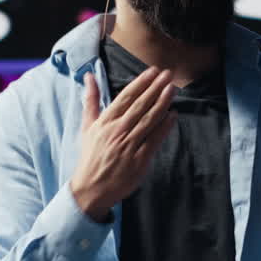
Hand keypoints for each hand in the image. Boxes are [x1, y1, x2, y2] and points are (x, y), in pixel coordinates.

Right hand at [69, 67, 176, 221]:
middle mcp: (117, 132)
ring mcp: (128, 146)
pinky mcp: (139, 161)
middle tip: (168, 74)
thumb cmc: (91, 156)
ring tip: (172, 89)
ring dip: (162, 103)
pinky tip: (173, 115)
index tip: (153, 71)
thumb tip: (90, 76)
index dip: (141, 83)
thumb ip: (91, 100)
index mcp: (104, 122)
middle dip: (155, 88)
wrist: (91, 188)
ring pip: (148, 120)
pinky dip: (164, 127)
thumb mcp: (87, 126)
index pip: (125, 97)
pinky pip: (154, 140)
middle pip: (139, 105)